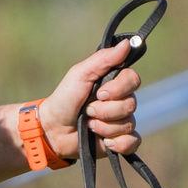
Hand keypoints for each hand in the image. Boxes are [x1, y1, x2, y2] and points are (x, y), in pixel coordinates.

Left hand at [35, 39, 141, 161]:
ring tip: (89, 125)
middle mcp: (122, 100)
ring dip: (104, 126)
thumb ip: (104, 59)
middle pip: (131, 104)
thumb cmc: (65, 98)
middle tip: (88, 111)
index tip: (99, 93)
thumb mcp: (81, 74)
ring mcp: (122, 121)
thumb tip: (128, 43)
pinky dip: (119, 143)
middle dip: (105, 110)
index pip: (133, 79)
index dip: (118, 88)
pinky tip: (104, 141)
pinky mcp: (121, 141)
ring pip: (128, 124)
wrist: (54, 129)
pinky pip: (133, 142)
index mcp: (115, 82)